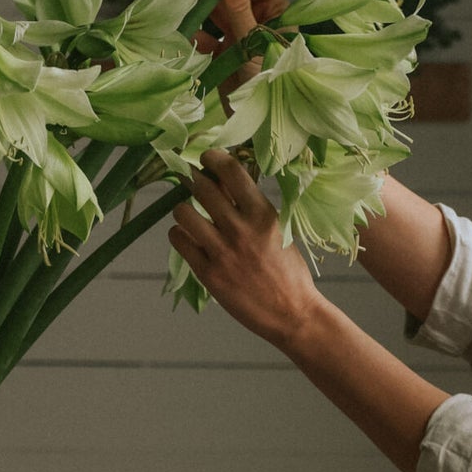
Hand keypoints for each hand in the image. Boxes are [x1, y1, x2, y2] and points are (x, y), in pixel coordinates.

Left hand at [169, 149, 322, 350]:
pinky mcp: (208, 273)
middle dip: (193, 180)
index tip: (205, 157)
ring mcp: (222, 252)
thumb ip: (251, 207)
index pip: (231, 171)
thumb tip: (224, 179)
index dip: (212, 158)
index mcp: (263, 214)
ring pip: (183, 213)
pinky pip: (178, 240)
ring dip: (183, 210)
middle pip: (202, 188)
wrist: (292, 313)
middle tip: (192, 182)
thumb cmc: (288, 270)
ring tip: (190, 215)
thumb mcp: (278, 230)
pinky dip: (179, 234)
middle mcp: (240, 230)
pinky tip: (188, 237)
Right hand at [193, 0, 287, 98]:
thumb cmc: (270, 82)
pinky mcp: (223, 57)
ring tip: (190, 2)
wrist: (260, 124)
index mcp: (277, 14)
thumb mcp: (256, 45)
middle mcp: (258, 22)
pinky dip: (198, 35)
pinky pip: (208, 39)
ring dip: (204, 7)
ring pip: (218, 14)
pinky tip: (191, 35)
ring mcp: (240, 39)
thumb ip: (242, 13)